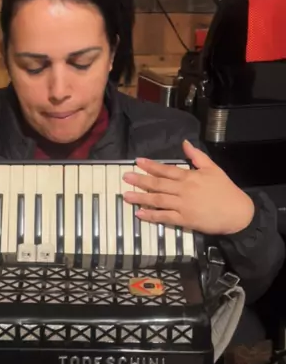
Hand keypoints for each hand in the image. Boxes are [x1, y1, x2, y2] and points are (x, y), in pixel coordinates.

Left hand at [122, 140, 254, 235]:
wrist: (237, 213)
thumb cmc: (225, 190)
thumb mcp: (213, 169)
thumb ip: (197, 156)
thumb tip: (185, 143)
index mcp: (190, 177)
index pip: (166, 170)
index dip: (151, 165)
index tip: (137, 162)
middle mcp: (183, 190)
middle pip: (158, 184)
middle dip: (140, 180)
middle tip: (125, 177)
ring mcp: (183, 206)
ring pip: (158, 200)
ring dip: (141, 197)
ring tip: (126, 195)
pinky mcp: (184, 220)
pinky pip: (165, 217)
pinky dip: (151, 215)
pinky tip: (140, 213)